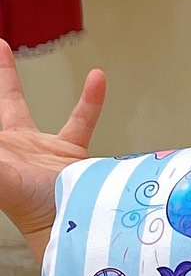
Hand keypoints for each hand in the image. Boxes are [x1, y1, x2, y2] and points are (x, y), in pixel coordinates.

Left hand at [0, 41, 106, 261]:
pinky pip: (83, 120)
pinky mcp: (74, 155)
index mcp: (1, 149)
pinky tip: (96, 79)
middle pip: (8, 104)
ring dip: (39, 88)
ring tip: (41, 63)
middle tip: (0, 50)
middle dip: (3, 79)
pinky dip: (90, 100)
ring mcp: (47, 150)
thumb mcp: (3, 177)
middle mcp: (19, 147)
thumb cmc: (33, 208)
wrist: (74, 225)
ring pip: (47, 111)